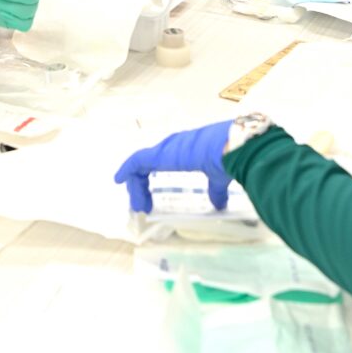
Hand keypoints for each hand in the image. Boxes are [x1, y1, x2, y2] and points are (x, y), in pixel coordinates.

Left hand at [114, 120, 233, 212]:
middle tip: (141, 205)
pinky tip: (119, 180)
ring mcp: (165, 149)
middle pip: (147, 165)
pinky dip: (127, 170)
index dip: (150, 181)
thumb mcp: (218, 177)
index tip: (147, 200)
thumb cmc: (228, 158)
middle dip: (141, 186)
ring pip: (141, 166)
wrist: (232, 147)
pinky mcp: (160, 154)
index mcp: (186, 150)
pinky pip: (137, 162)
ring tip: (137, 204)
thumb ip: (215, 190)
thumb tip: (219, 204)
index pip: (159, 164)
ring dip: (136, 185)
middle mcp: (173, 147)